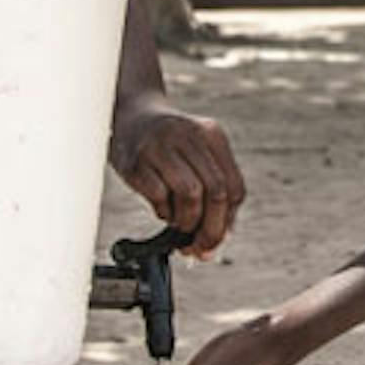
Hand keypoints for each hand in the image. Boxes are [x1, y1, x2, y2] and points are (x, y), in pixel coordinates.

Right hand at [112, 96, 246, 257]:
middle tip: (198, 248)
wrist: (129, 117)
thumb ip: (212, 193)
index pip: (235, 187)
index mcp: (212, 135)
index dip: (227, 222)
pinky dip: (163, 212)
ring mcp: (162, 145)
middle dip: (210, 229)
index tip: (214, 242)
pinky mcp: (137, 159)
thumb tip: (216, 243)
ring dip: (186, 221)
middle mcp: (190, 135)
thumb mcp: (196, 156)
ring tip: (178, 224)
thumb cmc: (167, 147)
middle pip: (217, 192)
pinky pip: (159, 195)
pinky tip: (161, 210)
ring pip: (192, 194)